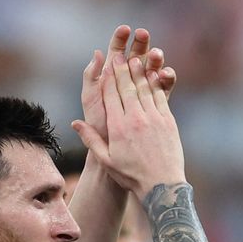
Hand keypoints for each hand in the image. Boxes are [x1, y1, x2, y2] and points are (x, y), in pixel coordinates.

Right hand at [73, 52, 185, 198]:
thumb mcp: (106, 160)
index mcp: (118, 128)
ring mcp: (154, 118)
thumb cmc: (131, 176)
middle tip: (119, 56)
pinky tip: (152, 75)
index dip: (109, 79)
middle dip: (123, 70)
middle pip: (127, 88)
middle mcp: (136, 119)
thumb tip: (75, 123)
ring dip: (139, 73)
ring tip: (135, 59)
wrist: (162, 185)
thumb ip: (91, 140)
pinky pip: (160, 96)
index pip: (111, 96)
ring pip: (144, 89)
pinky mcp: (168, 120)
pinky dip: (155, 84)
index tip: (106, 65)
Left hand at [81, 25, 176, 142]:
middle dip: (141, 44)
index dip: (120, 39)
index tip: (124, 28)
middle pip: (136, 57)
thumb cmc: (98, 128)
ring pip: (151, 70)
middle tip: (143, 33)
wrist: (113, 154)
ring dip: (155, 60)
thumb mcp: (91, 100)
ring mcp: (143, 93)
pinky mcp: (156, 104)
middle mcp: (128, 84)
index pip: (116, 53)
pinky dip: (165, 79)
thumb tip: (99, 52)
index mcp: (110, 79)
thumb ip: (91, 77)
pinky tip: (165, 73)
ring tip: (156, 55)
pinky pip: (162, 87)